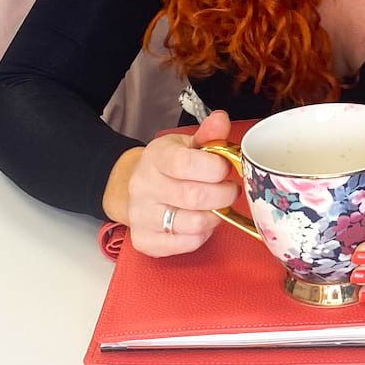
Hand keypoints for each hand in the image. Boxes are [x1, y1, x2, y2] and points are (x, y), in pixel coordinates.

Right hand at [108, 111, 239, 257]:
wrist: (134, 188)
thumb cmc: (168, 166)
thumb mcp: (186, 144)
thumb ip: (208, 134)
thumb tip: (221, 119)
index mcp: (155, 157)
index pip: (185, 164)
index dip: (215, 168)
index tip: (225, 169)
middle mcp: (143, 186)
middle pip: (193, 197)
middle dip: (223, 195)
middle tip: (230, 190)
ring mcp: (141, 216)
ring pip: (191, 224)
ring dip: (214, 217)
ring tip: (217, 207)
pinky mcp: (144, 241)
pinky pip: (184, 244)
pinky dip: (201, 236)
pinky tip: (201, 223)